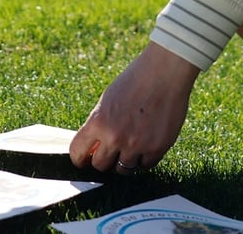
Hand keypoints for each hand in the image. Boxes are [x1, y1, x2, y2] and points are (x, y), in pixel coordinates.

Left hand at [69, 43, 198, 173]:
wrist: (164, 73)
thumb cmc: (135, 81)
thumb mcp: (107, 100)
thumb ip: (99, 124)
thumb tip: (93, 147)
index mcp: (98, 121)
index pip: (78, 153)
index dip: (80, 159)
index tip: (84, 160)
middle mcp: (115, 136)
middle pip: (101, 166)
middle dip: (104, 160)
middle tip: (110, 153)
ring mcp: (136, 144)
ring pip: (124, 169)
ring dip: (125, 161)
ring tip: (131, 147)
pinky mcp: (157, 148)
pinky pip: (145, 165)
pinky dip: (144, 158)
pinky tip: (146, 144)